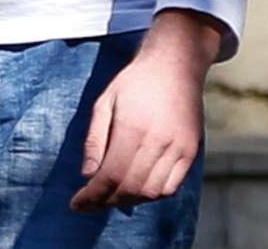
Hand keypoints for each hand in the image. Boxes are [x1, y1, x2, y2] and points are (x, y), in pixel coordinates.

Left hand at [70, 10, 220, 211]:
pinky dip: (153, 195)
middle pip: (130, 188)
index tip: (77, 204)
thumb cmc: (135, 81)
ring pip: (151, 192)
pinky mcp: (191, 150)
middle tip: (92, 202)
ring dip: (129, 200)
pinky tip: (139, 187)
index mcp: (132, 128)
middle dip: (106, 201)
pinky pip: (172, 187)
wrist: (176, 62)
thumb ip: (94, 140)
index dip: (92, 196)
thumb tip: (87, 175)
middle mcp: (158, 141)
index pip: (110, 176)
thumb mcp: (105, 102)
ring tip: (114, 194)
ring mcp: (178, 147)